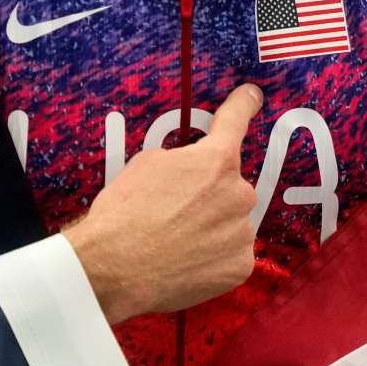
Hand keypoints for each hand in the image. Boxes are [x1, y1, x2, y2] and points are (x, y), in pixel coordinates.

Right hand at [62, 83, 263, 325]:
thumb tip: (191, 167)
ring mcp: (242, 233)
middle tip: (174, 212)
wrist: (113, 269)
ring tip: (175, 242)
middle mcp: (238, 193)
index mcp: (215, 161)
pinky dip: (213, 257)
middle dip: (208, 194)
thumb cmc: (123, 213)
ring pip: (231, 223)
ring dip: (211, 227)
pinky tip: (187, 262)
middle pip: (229, 186)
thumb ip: (182, 160)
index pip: (235, 121)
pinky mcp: (240, 266)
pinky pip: (231, 254)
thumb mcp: (145, 164)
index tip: (253, 96)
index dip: (243, 104)